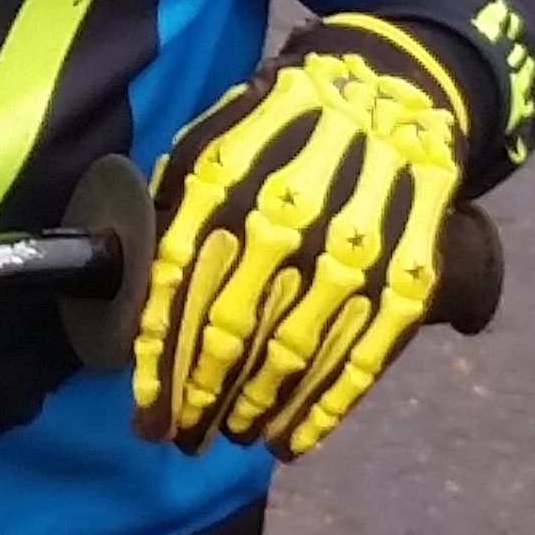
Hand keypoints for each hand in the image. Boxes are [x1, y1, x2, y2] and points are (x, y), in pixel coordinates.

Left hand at [133, 19, 469, 456]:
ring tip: (230, 437)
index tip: (145, 414)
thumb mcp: (207, 147)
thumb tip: (130, 291)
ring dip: (253, 411)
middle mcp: (285, 223)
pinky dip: (320, 411)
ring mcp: (350, 254)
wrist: (390, 92)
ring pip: (289, 359)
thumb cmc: (275, 132)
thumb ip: (169, 217)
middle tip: (182, 439)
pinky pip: (357, 362)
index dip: (159, 366)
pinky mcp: (404, 279)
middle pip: (229, 337)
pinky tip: (290, 441)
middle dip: (199, 400)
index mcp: (224, 188)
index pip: (177, 295)